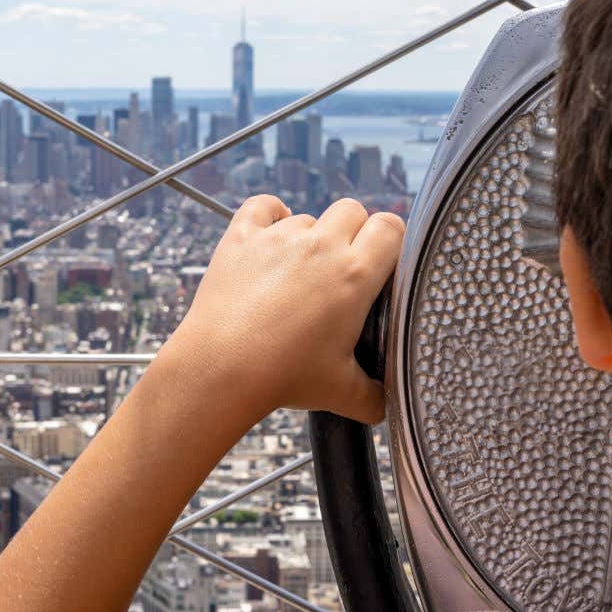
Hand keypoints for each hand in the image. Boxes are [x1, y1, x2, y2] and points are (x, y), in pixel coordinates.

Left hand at [163, 194, 404, 424]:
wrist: (220, 369)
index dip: (390, 241)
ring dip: (310, 236)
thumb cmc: (282, 378)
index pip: (391, 228)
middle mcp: (321, 246)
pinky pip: (263, 205)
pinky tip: (271, 235)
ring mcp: (279, 237)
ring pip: (308, 217)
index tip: (381, 264)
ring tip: (298, 274)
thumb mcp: (341, 392)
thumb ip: (373, 396)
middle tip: (342, 268)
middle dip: (353, 232)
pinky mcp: (242, 237)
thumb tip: (385, 406)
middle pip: (353, 210)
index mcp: (355, 275)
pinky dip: (270, 214)